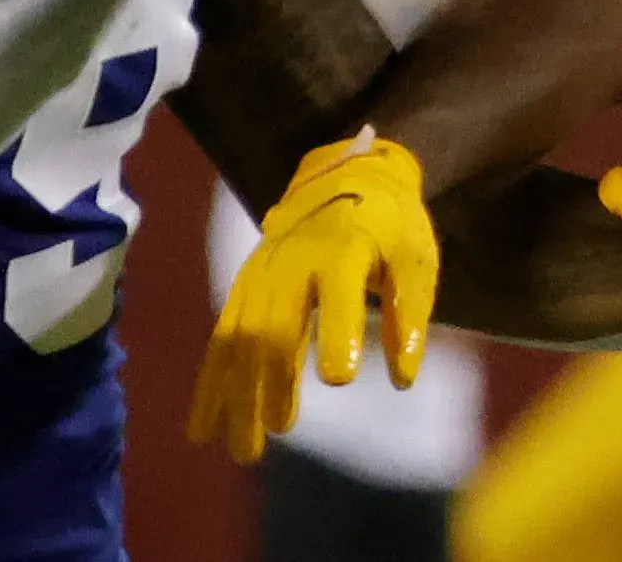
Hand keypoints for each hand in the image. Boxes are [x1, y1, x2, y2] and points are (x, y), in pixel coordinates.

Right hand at [188, 127, 435, 463]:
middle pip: (275, 324)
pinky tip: (205, 425)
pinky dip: (212, 382)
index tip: (338, 378)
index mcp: (344, 249)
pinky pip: (222, 337)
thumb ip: (411, 315)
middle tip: (276, 434)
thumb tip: (403, 378)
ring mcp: (261, 273)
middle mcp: (293, 261)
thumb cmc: (391, 225)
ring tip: (242, 448)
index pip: (339, 293)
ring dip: (236, 394)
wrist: (347, 173)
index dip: (338, 332)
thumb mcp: (417, 259)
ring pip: (240, 338)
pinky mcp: (245, 287)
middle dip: (271, 380)